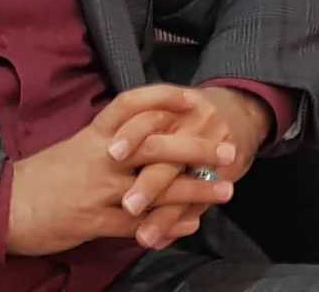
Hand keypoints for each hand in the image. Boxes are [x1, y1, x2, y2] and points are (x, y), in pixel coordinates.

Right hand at [6, 84, 219, 255]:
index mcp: (91, 136)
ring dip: (194, 190)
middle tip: (226, 149)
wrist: (6, 204)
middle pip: (153, 145)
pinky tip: (191, 225)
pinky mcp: (96, 222)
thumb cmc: (40, 176)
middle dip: (194, 148)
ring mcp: (99, 190)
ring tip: (226, 192)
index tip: (190, 98)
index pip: (128, 107)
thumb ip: (104, 145)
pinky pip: (141, 224)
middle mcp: (99, 158)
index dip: (160, 99)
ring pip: (155, 187)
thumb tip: (134, 138)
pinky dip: (169, 224)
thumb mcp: (72, 150)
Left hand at [109, 86, 271, 249]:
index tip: (112, 154)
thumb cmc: (188, 112)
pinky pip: (202, 202)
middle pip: (167, 156)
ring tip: (144, 237)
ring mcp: (210, 153)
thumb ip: (141, 122)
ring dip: (164, 215)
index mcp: (170, 107)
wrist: (239, 110)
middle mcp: (190, 127)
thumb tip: (106, 147)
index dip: (130, 135)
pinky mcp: (227, 174)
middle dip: (148, 183)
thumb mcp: (167, 105)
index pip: (147, 117)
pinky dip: (180, 224)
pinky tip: (162, 241)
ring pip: (184, 187)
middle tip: (128, 206)